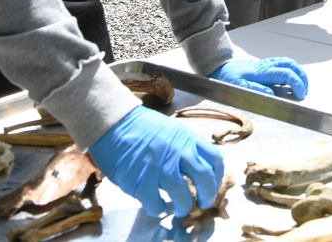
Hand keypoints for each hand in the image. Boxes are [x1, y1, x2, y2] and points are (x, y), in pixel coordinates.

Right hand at [89, 105, 222, 217]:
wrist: (114, 122)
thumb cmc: (141, 127)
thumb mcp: (171, 130)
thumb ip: (185, 147)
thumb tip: (195, 167)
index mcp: (187, 138)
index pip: (214, 159)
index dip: (217, 176)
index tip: (213, 184)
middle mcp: (178, 152)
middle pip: (204, 178)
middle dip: (208, 195)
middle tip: (204, 203)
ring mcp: (160, 167)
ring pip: (183, 195)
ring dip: (184, 206)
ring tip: (181, 209)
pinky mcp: (141, 182)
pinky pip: (156, 204)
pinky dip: (159, 209)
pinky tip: (157, 206)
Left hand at [210, 56, 308, 99]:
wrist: (218, 66)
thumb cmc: (226, 77)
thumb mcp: (237, 87)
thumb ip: (255, 90)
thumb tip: (272, 93)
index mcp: (262, 72)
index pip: (286, 74)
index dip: (297, 83)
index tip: (301, 94)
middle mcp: (266, 66)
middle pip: (291, 65)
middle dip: (302, 76)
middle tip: (305, 90)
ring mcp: (265, 64)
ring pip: (287, 63)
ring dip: (297, 72)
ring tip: (301, 85)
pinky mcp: (263, 66)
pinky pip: (282, 65)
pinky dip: (290, 71)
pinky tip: (289, 81)